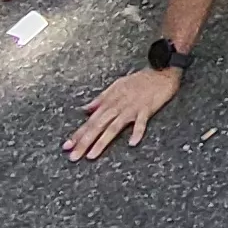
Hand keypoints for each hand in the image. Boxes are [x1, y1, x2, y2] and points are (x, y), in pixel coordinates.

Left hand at [64, 62, 182, 159]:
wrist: (160, 71)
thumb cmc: (139, 80)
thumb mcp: (116, 86)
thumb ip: (100, 99)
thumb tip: (86, 109)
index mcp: (110, 101)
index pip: (90, 121)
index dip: (78, 134)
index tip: (66, 147)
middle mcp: (117, 106)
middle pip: (97, 126)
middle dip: (84, 142)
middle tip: (73, 156)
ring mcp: (132, 108)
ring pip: (113, 127)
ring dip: (102, 141)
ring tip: (91, 156)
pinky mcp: (147, 109)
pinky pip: (141, 122)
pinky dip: (137, 132)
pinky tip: (132, 143)